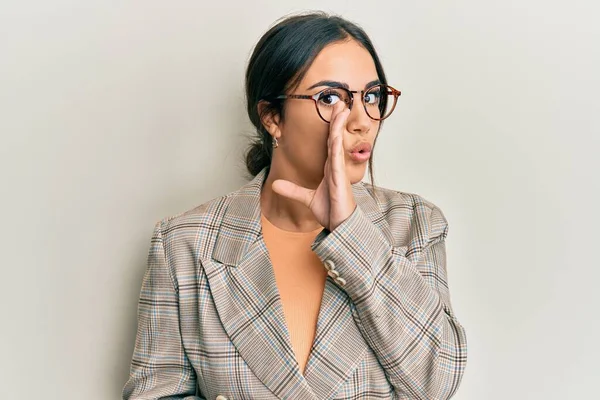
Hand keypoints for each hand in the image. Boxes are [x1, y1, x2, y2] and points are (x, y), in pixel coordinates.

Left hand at [271, 101, 356, 230]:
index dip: (332, 127)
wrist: (340, 225)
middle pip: (336, 137)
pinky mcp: (340, 178)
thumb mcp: (306, 198)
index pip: (331, 142)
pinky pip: (337, 157)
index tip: (334, 112)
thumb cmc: (331, 211)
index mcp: (331, 168)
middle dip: (338, 119)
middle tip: (340, 102)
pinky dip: (336, 144)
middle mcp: (336, 166)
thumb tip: (275, 185)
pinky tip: (335, 133)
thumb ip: (292, 190)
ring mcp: (339, 170)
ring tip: (341, 108)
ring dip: (339, 125)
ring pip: (338, 142)